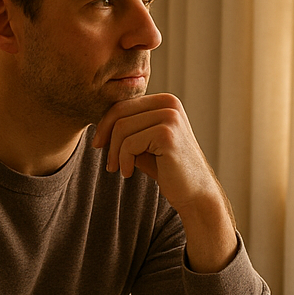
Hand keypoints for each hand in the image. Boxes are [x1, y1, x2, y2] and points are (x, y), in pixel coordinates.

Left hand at [92, 93, 235, 272]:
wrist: (195, 193)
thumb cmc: (166, 169)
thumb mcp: (143, 144)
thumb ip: (126, 130)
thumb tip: (98, 125)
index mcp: (164, 101)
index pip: (122, 104)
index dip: (105, 125)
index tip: (99, 145)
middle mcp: (169, 103)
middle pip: (119, 113)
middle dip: (106, 138)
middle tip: (107, 162)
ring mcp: (170, 116)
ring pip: (121, 128)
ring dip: (114, 153)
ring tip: (119, 169)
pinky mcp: (167, 134)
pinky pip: (129, 144)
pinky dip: (123, 161)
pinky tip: (129, 173)